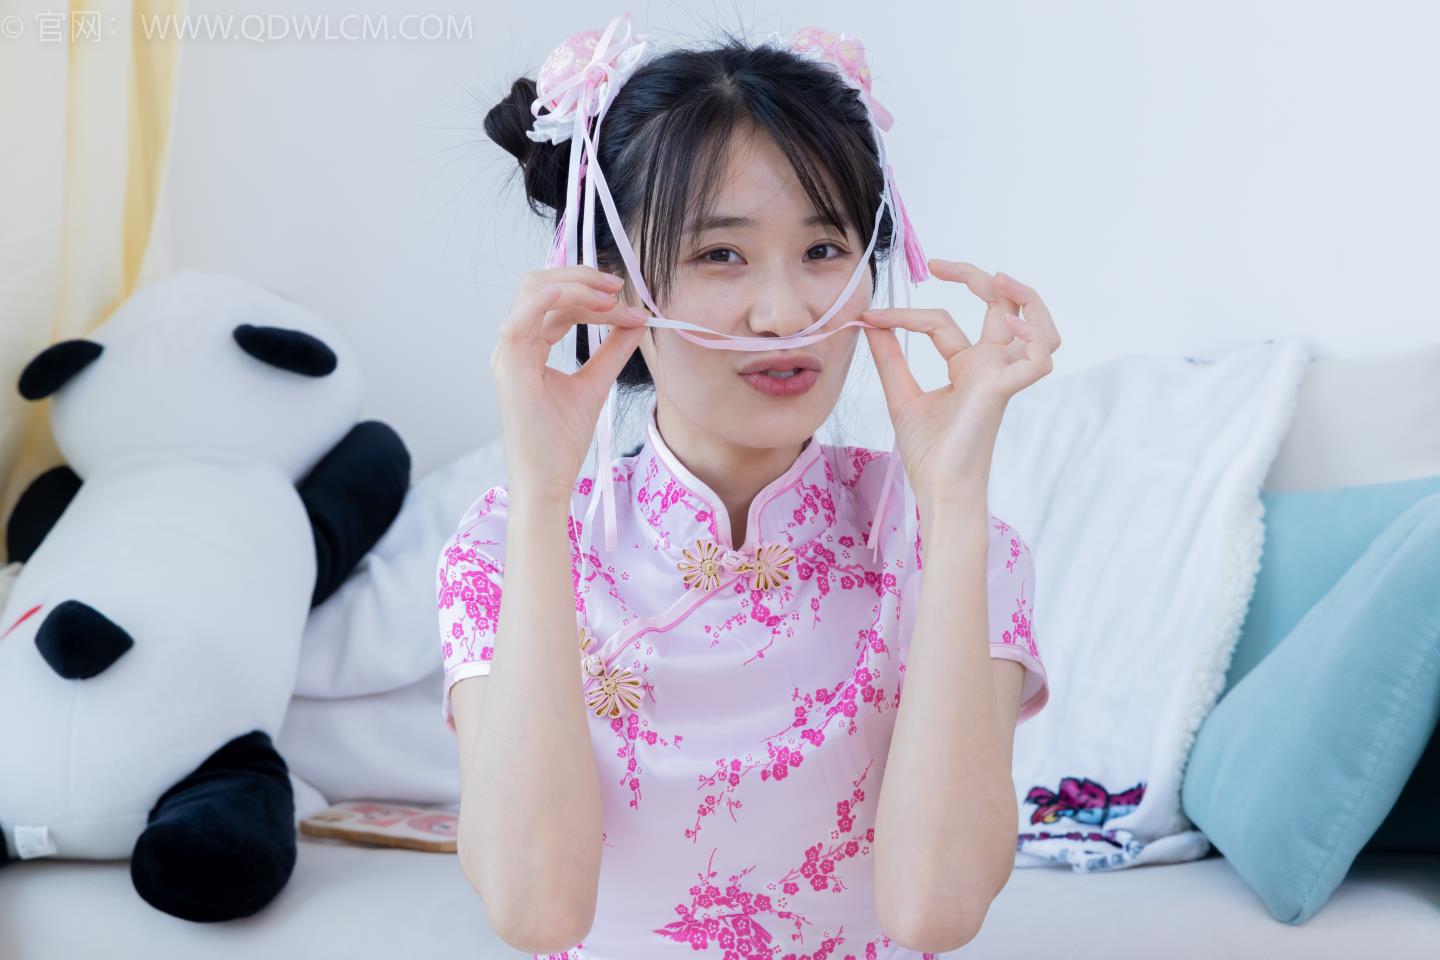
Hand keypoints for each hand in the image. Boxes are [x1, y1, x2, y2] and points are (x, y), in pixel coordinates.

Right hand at [490, 265, 649, 502]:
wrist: (548, 480)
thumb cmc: (561, 441)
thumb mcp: (595, 385)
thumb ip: (612, 351)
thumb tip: (636, 321)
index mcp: (528, 346)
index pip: (555, 301)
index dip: (589, 292)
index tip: (626, 300)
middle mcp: (513, 346)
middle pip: (539, 285)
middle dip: (581, 278)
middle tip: (619, 287)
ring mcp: (507, 356)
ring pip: (532, 294)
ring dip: (574, 287)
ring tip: (610, 298)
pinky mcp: (510, 372)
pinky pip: (518, 323)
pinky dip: (542, 301)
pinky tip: (570, 294)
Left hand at [859, 259, 1060, 502]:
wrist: (936, 487)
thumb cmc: (928, 453)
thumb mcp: (901, 395)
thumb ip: (890, 358)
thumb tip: (871, 323)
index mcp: (969, 365)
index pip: (942, 321)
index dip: (906, 315)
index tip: (871, 317)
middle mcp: (990, 366)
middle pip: (1002, 307)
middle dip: (978, 278)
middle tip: (938, 265)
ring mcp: (1002, 376)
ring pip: (1039, 327)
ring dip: (1026, 298)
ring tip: (998, 278)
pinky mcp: (1005, 389)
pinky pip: (1039, 358)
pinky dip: (1032, 335)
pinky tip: (1008, 323)